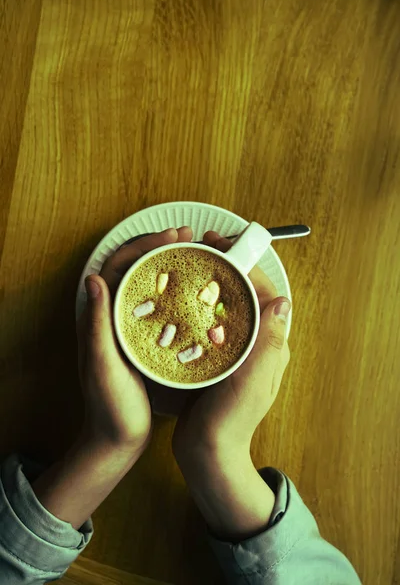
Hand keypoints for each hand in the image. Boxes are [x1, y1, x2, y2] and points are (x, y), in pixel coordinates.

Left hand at [77, 227, 192, 458]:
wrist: (116, 438)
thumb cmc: (109, 405)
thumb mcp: (102, 364)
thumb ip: (96, 324)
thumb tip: (92, 279)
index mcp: (99, 318)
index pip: (118, 266)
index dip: (143, 246)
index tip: (171, 237)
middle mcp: (112, 317)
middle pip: (134, 269)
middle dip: (158, 247)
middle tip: (187, 236)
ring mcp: (128, 328)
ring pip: (147, 284)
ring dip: (168, 265)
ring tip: (193, 254)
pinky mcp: (142, 340)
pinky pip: (158, 306)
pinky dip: (174, 291)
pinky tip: (194, 292)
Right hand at [172, 231, 290, 541]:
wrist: (208, 453)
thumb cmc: (231, 420)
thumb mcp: (252, 381)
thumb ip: (269, 342)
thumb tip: (283, 301)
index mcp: (270, 344)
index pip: (263, 291)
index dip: (243, 263)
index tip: (220, 244)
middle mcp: (256, 343)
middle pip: (245, 292)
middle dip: (225, 266)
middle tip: (200, 247)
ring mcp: (235, 350)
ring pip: (226, 303)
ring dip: (211, 281)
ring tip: (188, 264)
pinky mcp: (216, 357)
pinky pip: (210, 321)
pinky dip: (198, 303)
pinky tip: (178, 297)